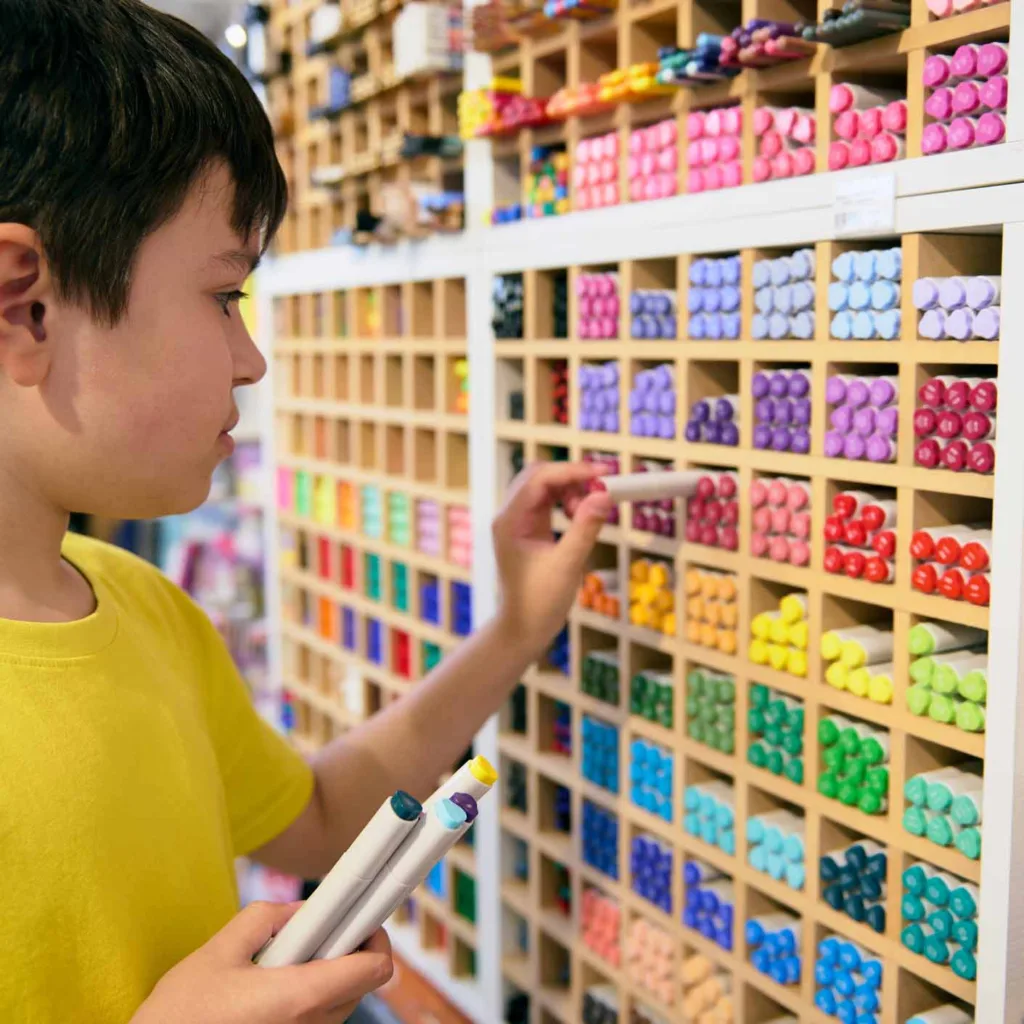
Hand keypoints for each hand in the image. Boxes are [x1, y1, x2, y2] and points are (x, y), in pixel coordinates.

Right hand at [130, 902, 393, 1023]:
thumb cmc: (181, 1013)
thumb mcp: (219, 951)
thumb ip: (267, 919)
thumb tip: (300, 910)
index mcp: (299, 998)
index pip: (374, 969)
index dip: (376, 937)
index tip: (362, 916)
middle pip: (361, 986)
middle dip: (348, 953)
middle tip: (319, 932)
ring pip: (340, 1007)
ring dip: (327, 979)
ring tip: (286, 963)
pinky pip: (316, 1023)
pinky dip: (309, 1002)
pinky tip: (274, 990)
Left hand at [492, 460, 612, 656]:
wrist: (524, 628)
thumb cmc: (539, 602)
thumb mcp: (567, 565)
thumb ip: (585, 528)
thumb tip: (603, 496)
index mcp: (510, 521)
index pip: (539, 478)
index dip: (572, 471)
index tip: (603, 474)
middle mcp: (510, 516)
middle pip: (539, 476)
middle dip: (571, 477)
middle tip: (601, 488)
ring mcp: (518, 522)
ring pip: (544, 487)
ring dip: (570, 490)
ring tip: (587, 512)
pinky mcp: (529, 529)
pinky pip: (548, 502)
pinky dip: (567, 502)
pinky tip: (580, 517)